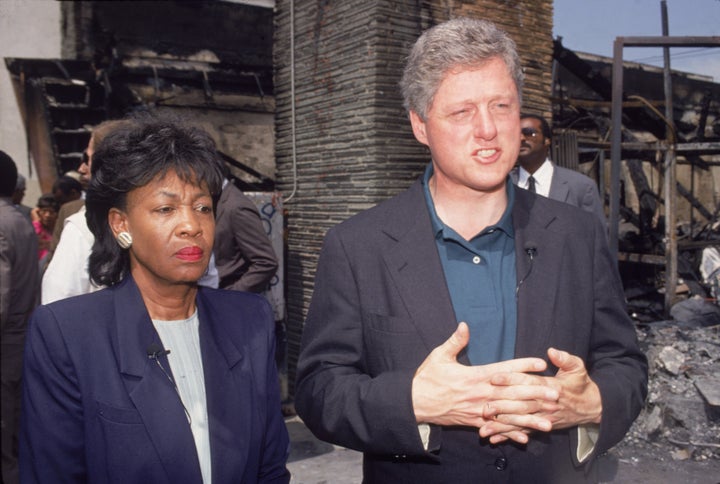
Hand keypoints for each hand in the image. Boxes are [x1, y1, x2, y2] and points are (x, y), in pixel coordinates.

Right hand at [411, 323, 557, 435]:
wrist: (414, 403)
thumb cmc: (427, 378)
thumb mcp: (439, 355)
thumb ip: (455, 341)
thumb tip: (465, 325)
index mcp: (474, 376)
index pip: (504, 370)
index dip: (522, 366)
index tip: (540, 363)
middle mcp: (479, 394)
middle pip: (512, 394)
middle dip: (534, 394)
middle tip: (555, 394)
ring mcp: (477, 410)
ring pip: (507, 414)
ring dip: (529, 418)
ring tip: (547, 421)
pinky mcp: (473, 422)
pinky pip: (495, 428)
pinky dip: (510, 433)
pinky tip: (525, 437)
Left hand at [480, 348, 601, 441]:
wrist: (592, 407)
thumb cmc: (581, 384)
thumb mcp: (577, 368)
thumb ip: (565, 359)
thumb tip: (552, 351)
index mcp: (551, 387)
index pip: (528, 383)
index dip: (511, 379)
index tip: (494, 377)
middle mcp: (545, 404)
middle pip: (521, 405)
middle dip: (502, 407)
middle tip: (484, 407)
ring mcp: (543, 418)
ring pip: (519, 422)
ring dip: (502, 426)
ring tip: (484, 429)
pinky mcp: (541, 426)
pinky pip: (523, 431)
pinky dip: (508, 436)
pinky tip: (494, 439)